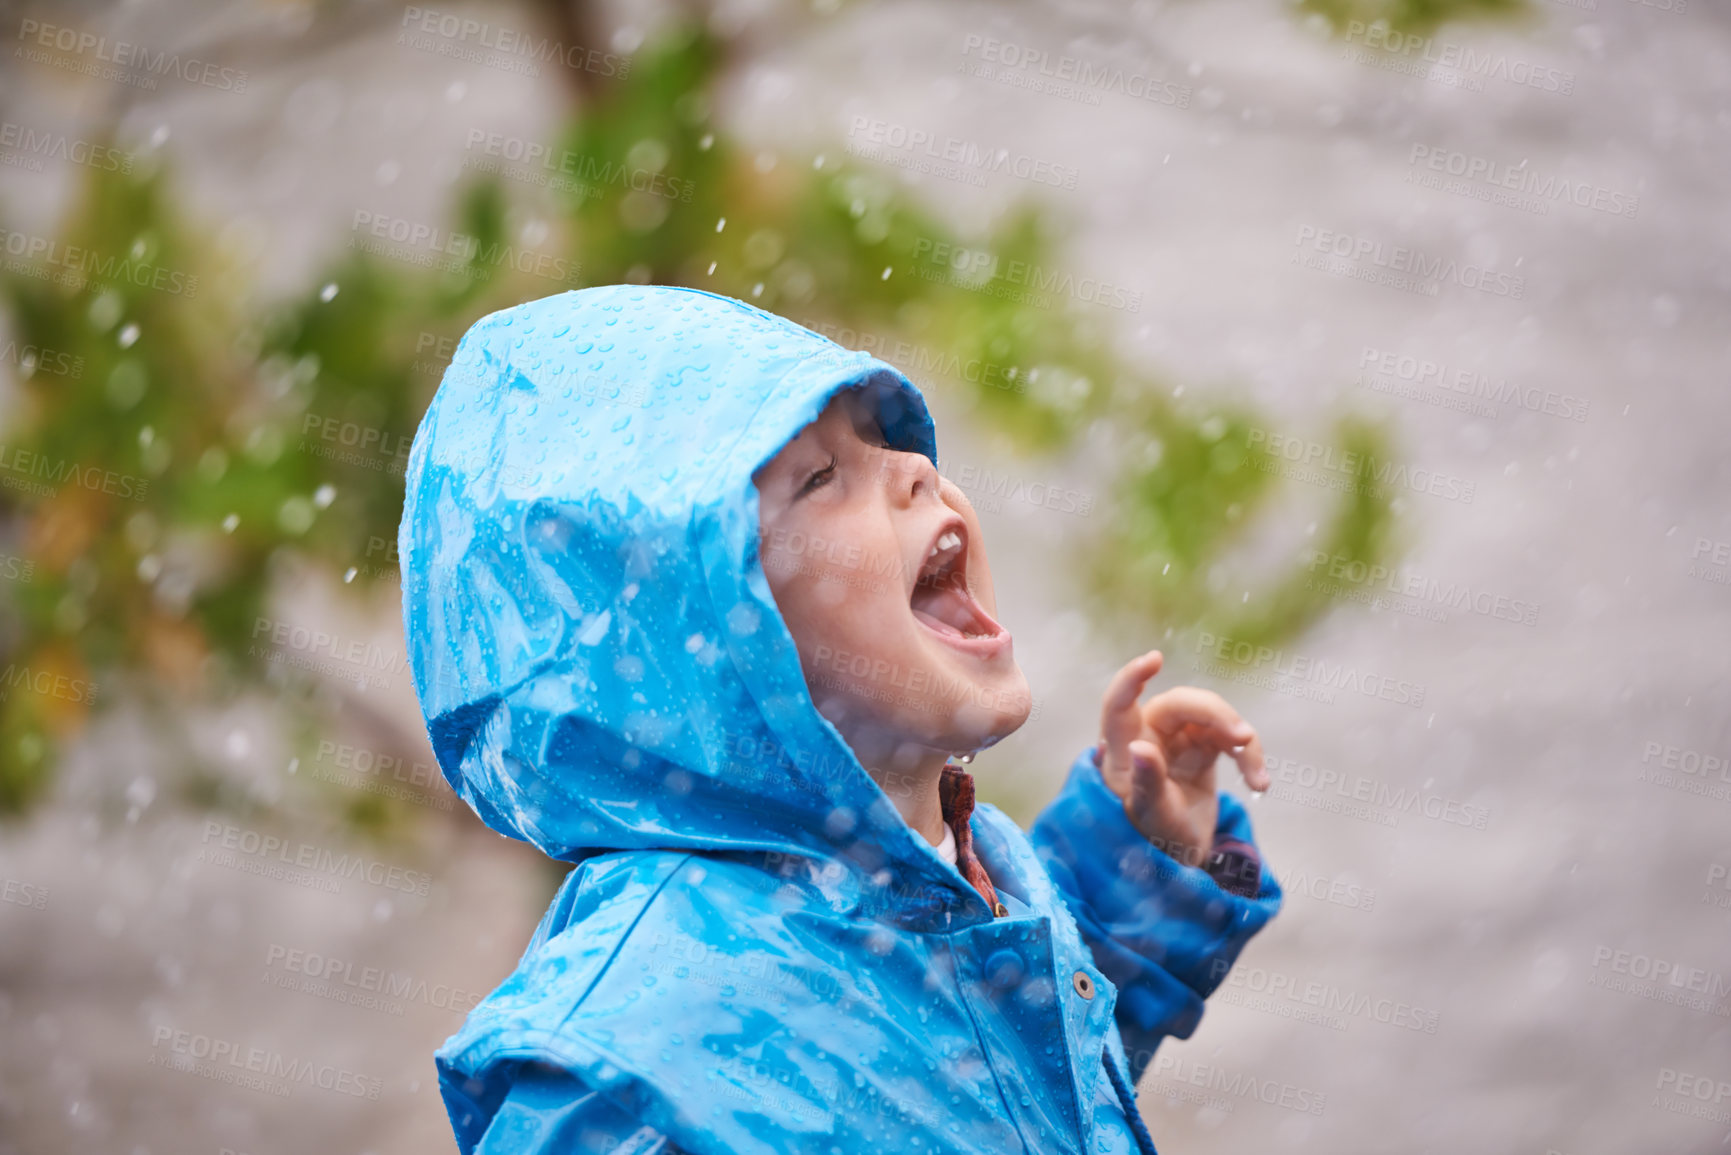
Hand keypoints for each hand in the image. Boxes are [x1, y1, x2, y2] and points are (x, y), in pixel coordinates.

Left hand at [1096, 650, 1269, 866]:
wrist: (1180, 859)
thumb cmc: (1154, 837)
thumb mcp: (1153, 815)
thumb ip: (1148, 783)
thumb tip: (1142, 748)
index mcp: (1122, 749)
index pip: (1119, 705)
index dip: (1132, 678)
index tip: (1155, 659)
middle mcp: (1147, 735)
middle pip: (1181, 705)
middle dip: (1216, 715)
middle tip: (1244, 738)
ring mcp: (1176, 739)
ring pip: (1212, 717)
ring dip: (1241, 740)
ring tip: (1258, 778)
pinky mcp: (1202, 747)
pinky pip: (1230, 737)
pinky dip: (1248, 756)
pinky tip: (1259, 782)